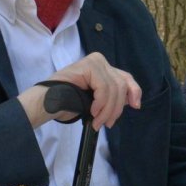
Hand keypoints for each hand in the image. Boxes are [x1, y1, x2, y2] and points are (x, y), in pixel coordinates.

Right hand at [19, 52, 140, 130]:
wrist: (48, 102)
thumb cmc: (69, 102)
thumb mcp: (98, 100)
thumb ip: (113, 96)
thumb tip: (133, 101)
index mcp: (104, 68)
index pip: (126, 78)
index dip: (134, 91)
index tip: (136, 106)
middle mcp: (101, 61)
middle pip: (121, 85)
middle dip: (116, 108)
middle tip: (106, 123)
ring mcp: (95, 61)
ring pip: (114, 88)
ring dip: (107, 110)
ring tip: (97, 122)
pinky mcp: (89, 65)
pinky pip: (104, 88)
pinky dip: (100, 103)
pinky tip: (92, 111)